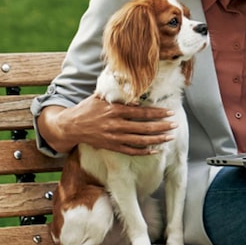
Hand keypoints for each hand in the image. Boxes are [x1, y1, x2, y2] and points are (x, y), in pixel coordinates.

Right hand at [39, 96, 176, 155]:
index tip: (169, 112)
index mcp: (114, 110)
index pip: (141, 112)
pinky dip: (144, 152)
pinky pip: (130, 151)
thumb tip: (134, 92)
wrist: (70, 126)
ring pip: (140, 140)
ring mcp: (113, 138)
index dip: (157, 113)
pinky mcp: (111, 147)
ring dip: (157, 139)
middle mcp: (115, 125)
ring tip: (170, 137)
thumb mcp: (100, 97)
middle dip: (162, 126)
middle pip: (144, 127)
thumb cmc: (86, 109)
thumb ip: (117, 94)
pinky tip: (155, 150)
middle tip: (175, 125)